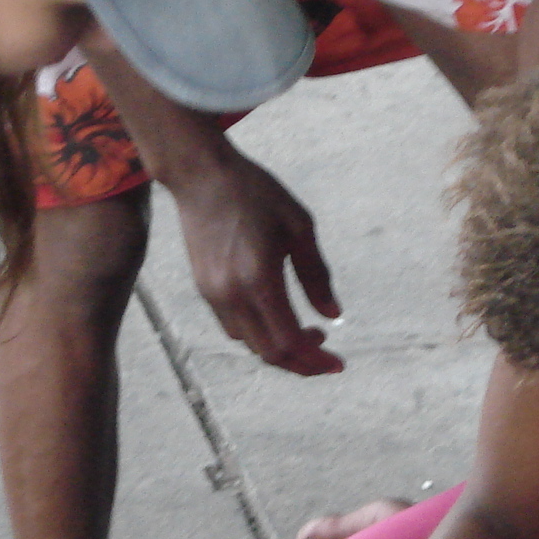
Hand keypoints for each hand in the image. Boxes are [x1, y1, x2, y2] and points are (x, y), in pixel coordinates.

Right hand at [171, 144, 343, 375]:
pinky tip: (278, 319)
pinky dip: (260, 335)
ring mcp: (214, 294)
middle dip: (302, 364)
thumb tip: (333, 316)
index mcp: (260, 280)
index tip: (338, 363)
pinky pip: (235, 327)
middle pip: (269, 353)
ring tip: (307, 334)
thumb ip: (317, 276)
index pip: (290, 342)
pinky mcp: (204, 288)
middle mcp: (232, 295)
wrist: (200, 175)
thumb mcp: (300, 227)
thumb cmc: (255, 192)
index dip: (316, 361)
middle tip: (327, 354)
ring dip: (280, 349)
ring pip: (251, 344)